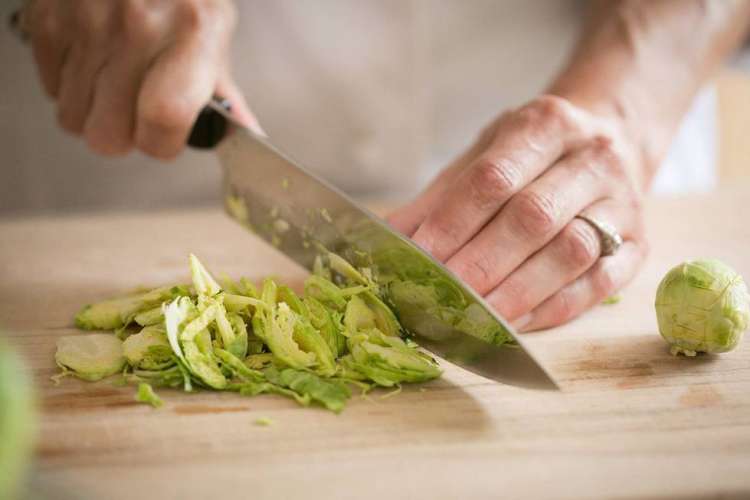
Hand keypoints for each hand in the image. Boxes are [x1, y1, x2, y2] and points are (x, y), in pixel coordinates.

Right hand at [25, 0, 257, 158]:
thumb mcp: (215, 27)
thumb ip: (222, 88)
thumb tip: (242, 133)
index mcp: (190, 33)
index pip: (163, 119)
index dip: (161, 143)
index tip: (165, 137)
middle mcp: (135, 28)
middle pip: (108, 135)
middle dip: (124, 134)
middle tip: (136, 112)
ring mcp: (86, 22)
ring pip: (73, 117)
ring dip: (94, 111)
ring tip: (115, 81)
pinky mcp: (48, 18)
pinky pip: (50, 89)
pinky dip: (70, 84)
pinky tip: (93, 59)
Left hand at [388, 95, 647, 330]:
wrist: (615, 139)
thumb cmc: (533, 154)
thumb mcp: (484, 154)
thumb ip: (439, 198)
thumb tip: (387, 241)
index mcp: (546, 125)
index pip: (493, 179)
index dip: (452, 224)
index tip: (417, 259)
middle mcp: (592, 158)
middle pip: (532, 218)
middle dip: (480, 264)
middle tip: (440, 297)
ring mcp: (623, 203)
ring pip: (571, 253)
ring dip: (517, 293)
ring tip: (473, 319)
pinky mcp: (638, 245)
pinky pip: (598, 285)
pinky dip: (552, 309)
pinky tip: (516, 325)